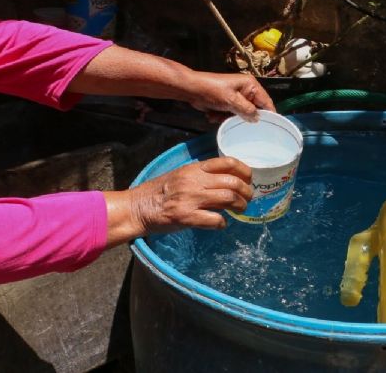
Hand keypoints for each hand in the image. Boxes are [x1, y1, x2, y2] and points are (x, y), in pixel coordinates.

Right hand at [103, 157, 252, 246]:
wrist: (137, 207)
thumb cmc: (159, 192)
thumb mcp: (181, 175)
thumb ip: (202, 175)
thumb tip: (228, 180)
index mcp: (194, 168)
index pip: (228, 162)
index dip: (245, 171)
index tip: (249, 180)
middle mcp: (194, 181)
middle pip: (234, 182)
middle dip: (247, 192)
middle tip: (247, 199)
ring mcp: (190, 199)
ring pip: (229, 198)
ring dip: (240, 206)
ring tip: (240, 210)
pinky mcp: (186, 217)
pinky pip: (215, 219)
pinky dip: (223, 223)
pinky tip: (221, 224)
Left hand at [188, 72, 274, 122]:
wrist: (191, 89)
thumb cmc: (211, 90)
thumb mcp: (231, 100)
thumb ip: (247, 110)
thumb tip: (257, 119)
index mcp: (251, 85)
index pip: (266, 101)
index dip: (269, 114)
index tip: (270, 128)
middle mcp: (246, 90)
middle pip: (254, 110)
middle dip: (244, 117)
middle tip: (236, 120)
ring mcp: (237, 97)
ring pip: (242, 115)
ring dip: (230, 118)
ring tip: (219, 114)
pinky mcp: (229, 104)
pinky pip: (232, 115)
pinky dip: (223, 117)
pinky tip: (214, 114)